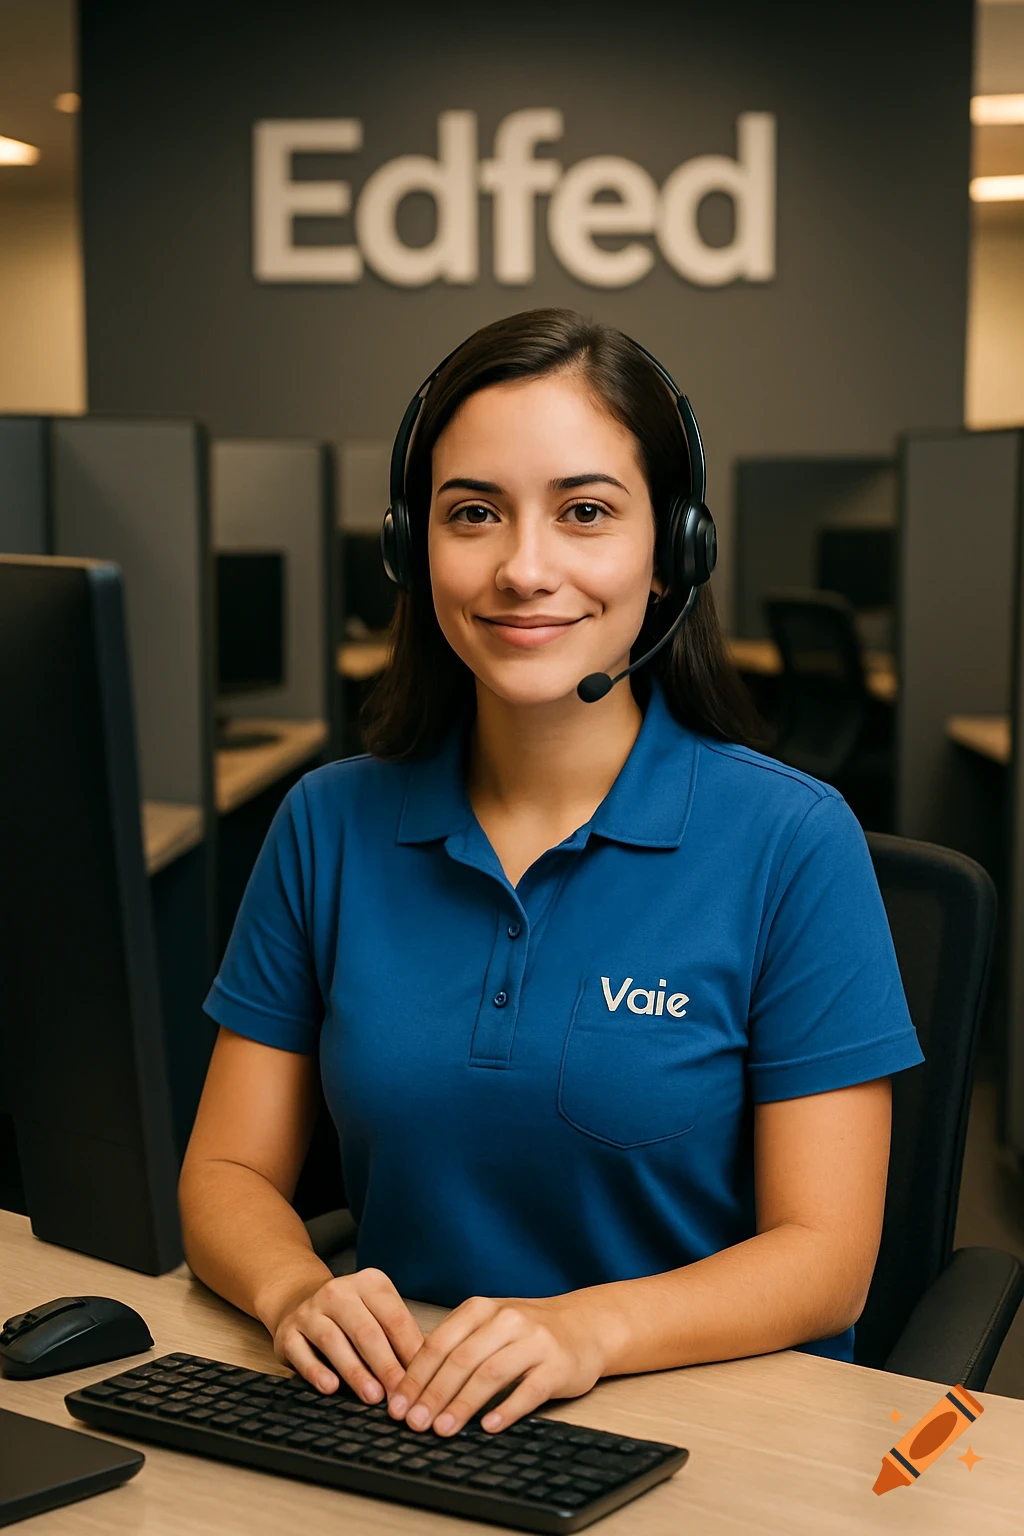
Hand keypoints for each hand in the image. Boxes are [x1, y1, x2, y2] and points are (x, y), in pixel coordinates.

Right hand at [267, 1268, 424, 1403]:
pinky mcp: (288, 1332)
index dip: (410, 1351)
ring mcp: (310, 1310)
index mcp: (369, 1283)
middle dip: (386, 1366)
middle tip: (400, 1394)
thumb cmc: (350, 1316)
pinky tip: (331, 1387)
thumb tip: (426, 1372)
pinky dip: (316, 1371)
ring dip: (355, 1371)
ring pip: (334, 1341)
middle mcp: (338, 1292)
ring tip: (373, 1396)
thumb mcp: (377, 1313)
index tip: (423, 1380)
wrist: (298, 1301)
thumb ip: (398, 1337)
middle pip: (366, 1331)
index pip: (395, 1317)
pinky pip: (302, 1352)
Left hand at [386, 1293, 614, 1437]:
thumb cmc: (527, 1331)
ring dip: (463, 1405)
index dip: (415, 1377)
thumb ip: (456, 1346)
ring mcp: (534, 1341)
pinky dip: (507, 1410)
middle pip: (461, 1360)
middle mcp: (507, 1319)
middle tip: (415, 1424)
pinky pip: (529, 1390)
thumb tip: (412, 1387)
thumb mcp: (489, 1325)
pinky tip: (490, 1427)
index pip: (439, 1343)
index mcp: (482, 1309)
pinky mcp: (558, 1365)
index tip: (398, 1406)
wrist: (585, 1325)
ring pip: (490, 1374)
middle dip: (433, 1395)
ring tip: (443, 1429)